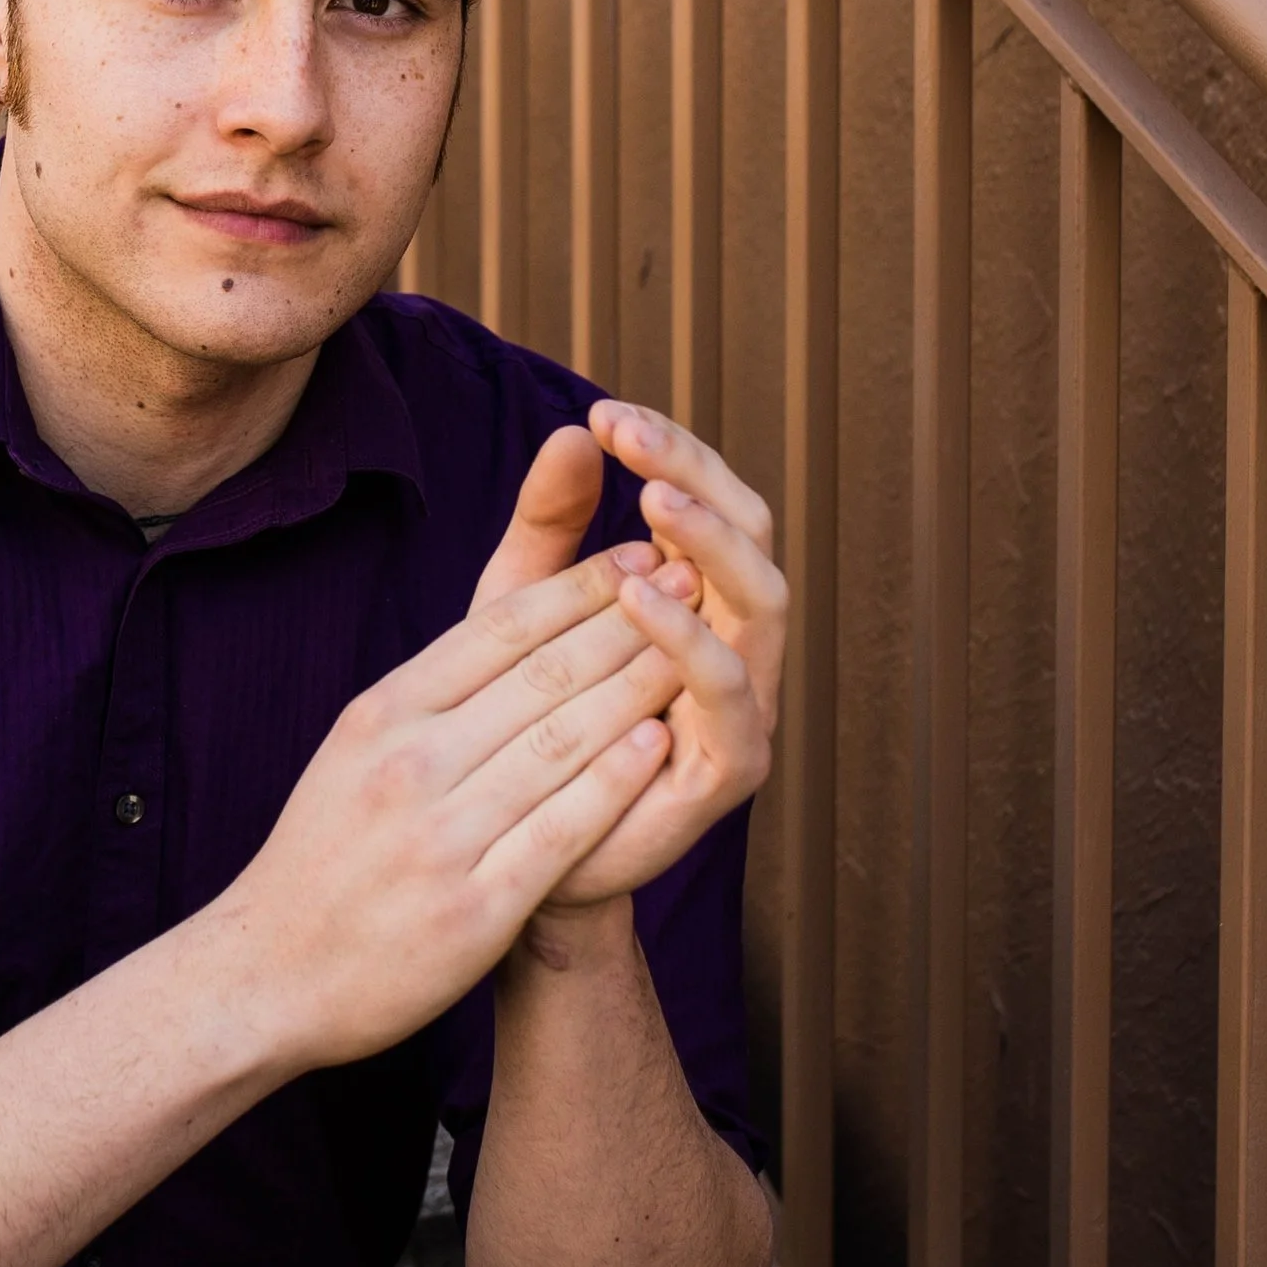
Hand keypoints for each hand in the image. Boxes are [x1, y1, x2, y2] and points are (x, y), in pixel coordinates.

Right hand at [218, 550, 691, 1069]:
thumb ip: (430, 692)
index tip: (634, 556)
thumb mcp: (355, 750)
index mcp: (382, 716)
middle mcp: (409, 766)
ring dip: (636, 687)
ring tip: (694, 650)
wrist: (267, 975)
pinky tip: (657, 745)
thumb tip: (511, 629)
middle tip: (689, 579)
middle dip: (627, 621)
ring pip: (561, 742)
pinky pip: (559, 830)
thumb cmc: (323, 856)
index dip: (575, 587)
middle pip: (540, 676)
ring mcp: (442, 839)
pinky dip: (613, 782)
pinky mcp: (475, 911)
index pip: (496, 631)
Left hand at [472, 404, 785, 908]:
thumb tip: (571, 430)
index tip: (604, 413)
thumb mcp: (518, 610)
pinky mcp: (731, 767)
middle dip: (695, 477)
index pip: (705, 499)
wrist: (503, 853)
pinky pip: (733, 693)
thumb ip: (549, 526)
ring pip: (763, 602)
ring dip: (711, 544)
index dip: (667, 451)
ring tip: (654, 498)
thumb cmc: (516, 723)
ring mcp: (743, 704)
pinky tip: (640, 598)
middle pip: (751, 534)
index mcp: (693, 593)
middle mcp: (733, 640)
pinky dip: (693, 640)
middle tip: (632, 436)